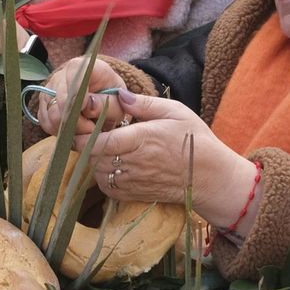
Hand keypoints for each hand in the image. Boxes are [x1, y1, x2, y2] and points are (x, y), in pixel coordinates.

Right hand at [35, 57, 127, 136]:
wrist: (101, 99)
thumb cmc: (111, 98)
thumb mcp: (118, 101)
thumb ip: (108, 103)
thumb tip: (88, 105)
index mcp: (86, 66)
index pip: (75, 72)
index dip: (77, 90)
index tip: (85, 106)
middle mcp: (64, 74)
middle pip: (62, 98)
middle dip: (77, 120)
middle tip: (91, 128)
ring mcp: (51, 88)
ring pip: (53, 113)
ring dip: (69, 128)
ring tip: (84, 129)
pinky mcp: (43, 103)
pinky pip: (46, 121)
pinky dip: (60, 130)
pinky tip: (73, 130)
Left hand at [80, 90, 260, 230]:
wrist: (210, 178)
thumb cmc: (195, 140)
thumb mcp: (175, 112)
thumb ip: (144, 104)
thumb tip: (119, 94)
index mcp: (142, 139)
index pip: (101, 140)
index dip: (84, 134)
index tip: (79, 123)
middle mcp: (134, 163)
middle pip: (93, 156)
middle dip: (85, 144)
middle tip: (87, 131)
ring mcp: (133, 182)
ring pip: (97, 172)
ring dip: (93, 159)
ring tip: (102, 146)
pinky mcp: (134, 195)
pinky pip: (107, 187)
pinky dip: (103, 176)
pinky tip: (112, 164)